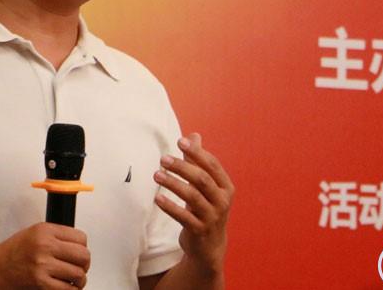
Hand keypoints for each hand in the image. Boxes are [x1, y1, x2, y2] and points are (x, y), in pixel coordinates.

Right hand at [0, 222, 90, 288]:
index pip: (81, 238)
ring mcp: (43, 264)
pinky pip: (67, 289)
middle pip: (83, 255)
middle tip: (80, 268)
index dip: (83, 248)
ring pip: (78, 274)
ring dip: (79, 280)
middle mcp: (45, 245)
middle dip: (84, 264)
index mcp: (45, 230)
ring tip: (73, 279)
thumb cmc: (12, 252)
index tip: (79, 253)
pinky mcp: (41, 282)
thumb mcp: (34, 233)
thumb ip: (56, 236)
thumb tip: (79, 245)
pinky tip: (66, 287)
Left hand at [153, 133, 233, 275]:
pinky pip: (184, 217)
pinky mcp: (200, 231)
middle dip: (182, 167)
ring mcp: (212, 217)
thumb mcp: (206, 186)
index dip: (197, 152)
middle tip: (163, 159)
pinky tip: (158, 199)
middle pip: (202, 179)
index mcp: (225, 187)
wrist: (209, 246)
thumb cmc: (206, 208)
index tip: (180, 141)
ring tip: (156, 175)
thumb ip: (199, 161)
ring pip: (192, 197)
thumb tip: (194, 135)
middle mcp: (222, 201)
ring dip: (173, 184)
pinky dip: (170, 207)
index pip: (212, 165)